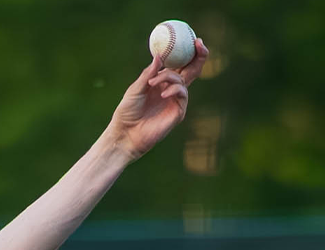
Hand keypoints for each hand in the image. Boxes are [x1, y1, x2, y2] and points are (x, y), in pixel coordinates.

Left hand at [105, 38, 206, 160]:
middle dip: (198, 56)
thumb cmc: (127, 112)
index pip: (179, 64)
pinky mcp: (178, 112)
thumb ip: (148, 74)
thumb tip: (159, 56)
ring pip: (183, 81)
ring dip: (169, 77)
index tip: (192, 39)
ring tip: (153, 84)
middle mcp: (171, 89)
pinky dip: (174, 90)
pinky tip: (162, 94)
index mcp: (161, 82)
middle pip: (191, 70)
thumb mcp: (136, 88)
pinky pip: (183, 95)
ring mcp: (176, 100)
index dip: (187, 52)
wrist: (125, 133)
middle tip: (199, 44)